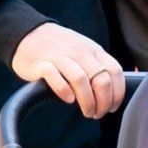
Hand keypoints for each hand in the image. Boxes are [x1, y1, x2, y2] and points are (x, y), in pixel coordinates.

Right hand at [12, 22, 126, 118]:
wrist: (29, 35)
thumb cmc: (60, 49)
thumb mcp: (85, 51)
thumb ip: (99, 65)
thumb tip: (114, 92)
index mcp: (94, 50)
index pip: (115, 72)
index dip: (117, 93)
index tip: (113, 107)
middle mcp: (80, 52)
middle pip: (101, 80)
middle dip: (103, 102)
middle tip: (98, 113)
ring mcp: (60, 57)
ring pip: (81, 80)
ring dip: (87, 101)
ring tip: (87, 111)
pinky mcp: (42, 64)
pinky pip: (56, 78)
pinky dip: (64, 91)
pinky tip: (68, 99)